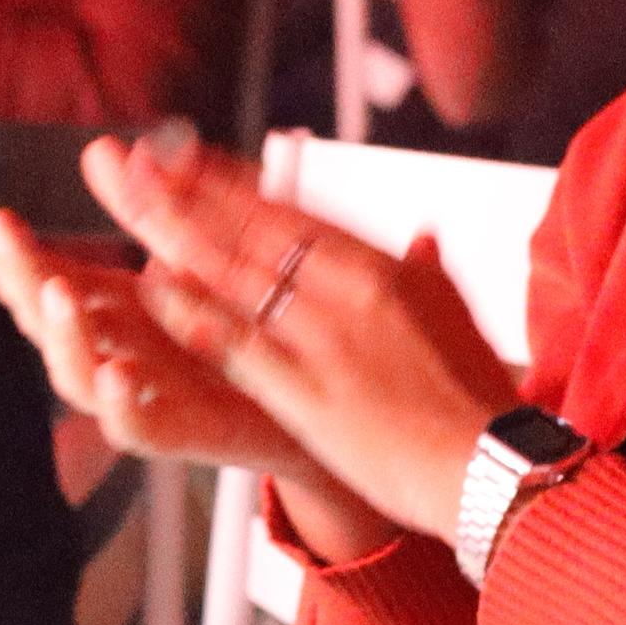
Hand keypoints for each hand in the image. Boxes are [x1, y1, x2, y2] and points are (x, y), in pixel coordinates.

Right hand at [0, 190, 312, 485]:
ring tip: (55, 289)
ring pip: (76, 373)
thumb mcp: (195, 257)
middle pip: (44, 317)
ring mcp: (137, 394)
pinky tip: (117, 375)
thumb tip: (101, 148)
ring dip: (64, 332)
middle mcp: (113, 348)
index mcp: (113, 304)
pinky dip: (120, 405)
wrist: (305, 407)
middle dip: (16, 271)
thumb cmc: (241, 334)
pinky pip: (138, 427)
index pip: (38, 271)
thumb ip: (149, 207)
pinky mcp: (178, 432)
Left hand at [70, 125, 521, 541]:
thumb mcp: (460, 319)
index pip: (291, 212)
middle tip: (133, 164)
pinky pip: (241, 345)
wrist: (495, 469)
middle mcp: (352, 290)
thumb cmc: (480, 401)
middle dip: (188, 193)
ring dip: (179, 236)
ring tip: (129, 207)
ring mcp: (328, 339)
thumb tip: (424, 238)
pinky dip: (197, 313)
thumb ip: (429, 274)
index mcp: (384, 269)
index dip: (229, 182)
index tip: (182, 155)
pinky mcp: (310, 393)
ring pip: (239, 276)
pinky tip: (156, 291)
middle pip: (255, 229)